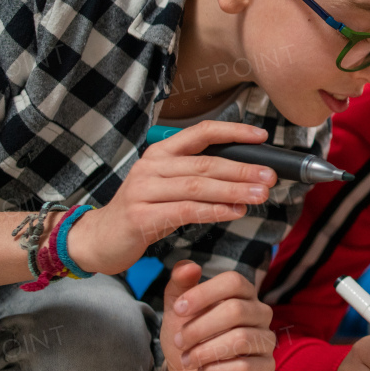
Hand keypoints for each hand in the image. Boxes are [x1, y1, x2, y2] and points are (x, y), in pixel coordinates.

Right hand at [67, 121, 275, 275]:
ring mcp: (143, 191)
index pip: (201, 133)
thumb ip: (199, 175)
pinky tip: (235, 211)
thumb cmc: (144, 210)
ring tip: (260, 195)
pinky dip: (214, 211)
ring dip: (233, 190)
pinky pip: (186, 211)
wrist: (99, 238)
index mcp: (161, 152)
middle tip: (270, 177)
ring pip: (198, 187)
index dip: (233, 132)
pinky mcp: (141, 216)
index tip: (262, 136)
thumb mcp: (168, 185)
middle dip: (243, 169)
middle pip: (205, 163)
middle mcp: (151, 166)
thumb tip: (246, 173)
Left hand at [157, 262, 276, 370]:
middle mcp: (260, 313)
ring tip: (188, 360)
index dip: (204, 293)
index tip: (178, 309)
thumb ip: (180, 286)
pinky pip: (246, 367)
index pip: (234, 281)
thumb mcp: (177, 312)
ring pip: (241, 339)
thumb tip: (187, 266)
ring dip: (205, 351)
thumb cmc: (189, 339)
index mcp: (243, 294)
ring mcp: (265, 340)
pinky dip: (217, 370)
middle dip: (200, 328)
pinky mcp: (265, 368)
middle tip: (179, 341)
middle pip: (236, 310)